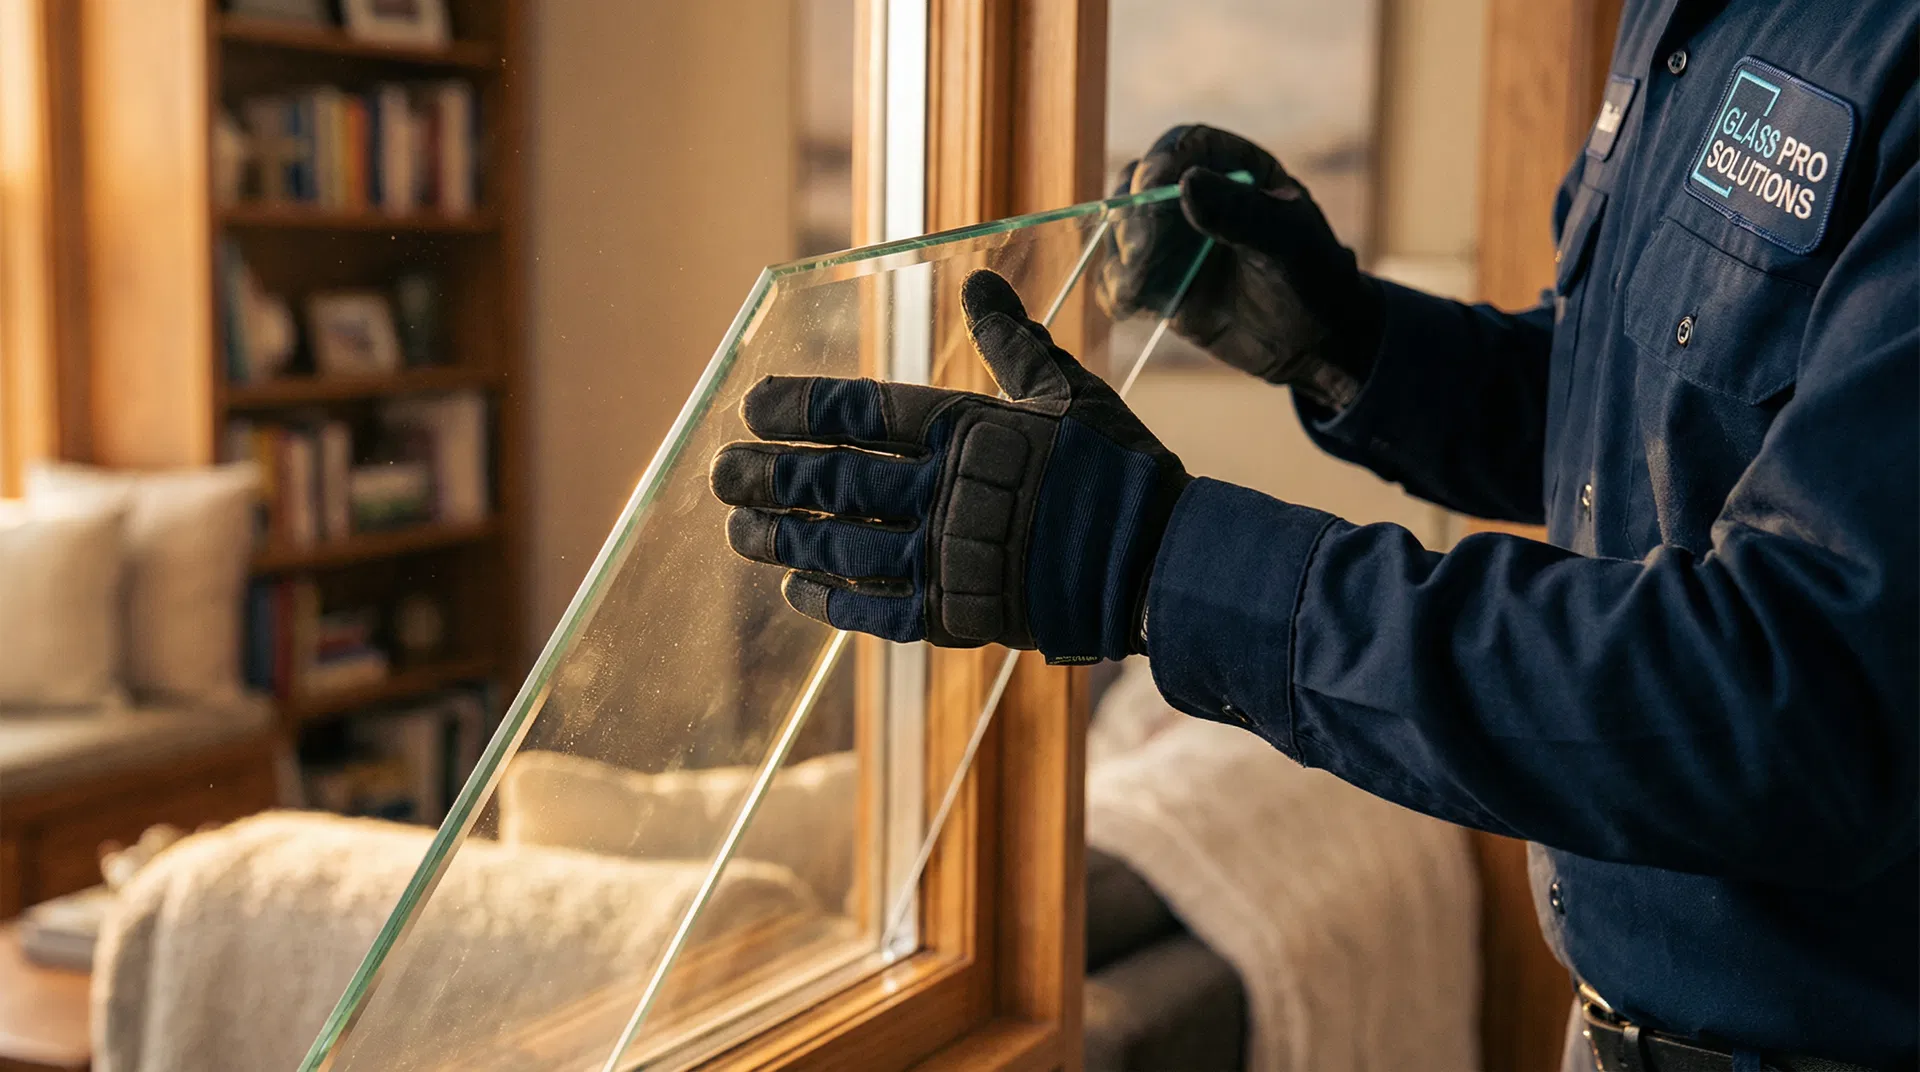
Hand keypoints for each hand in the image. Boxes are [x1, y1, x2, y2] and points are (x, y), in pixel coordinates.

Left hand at [711, 270, 1189, 663]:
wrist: (1159, 563)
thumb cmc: (1117, 470)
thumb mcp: (1067, 390)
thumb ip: (1012, 341)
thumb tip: (977, 282)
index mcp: (969, 431)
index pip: (863, 413)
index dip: (801, 408)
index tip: (752, 405)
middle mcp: (947, 493)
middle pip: (836, 481)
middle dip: (771, 476)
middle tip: (720, 474)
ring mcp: (949, 558)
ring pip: (843, 545)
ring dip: (784, 538)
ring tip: (738, 532)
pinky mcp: (960, 615)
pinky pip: (878, 609)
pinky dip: (834, 601)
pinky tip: (796, 591)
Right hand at [1098, 124, 1380, 409]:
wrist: (1315, 339)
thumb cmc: (1313, 278)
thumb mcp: (1288, 242)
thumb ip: (1241, 213)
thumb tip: (1186, 182)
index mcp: (1233, 168)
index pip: (1186, 145)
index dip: (1162, 160)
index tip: (1151, 185)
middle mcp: (1194, 198)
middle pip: (1138, 185)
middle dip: (1131, 216)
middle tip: (1141, 251)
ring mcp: (1171, 241)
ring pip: (1120, 232)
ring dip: (1119, 257)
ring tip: (1140, 286)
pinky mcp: (1157, 283)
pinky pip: (1119, 279)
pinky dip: (1115, 290)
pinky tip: (1134, 305)